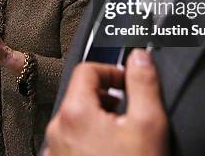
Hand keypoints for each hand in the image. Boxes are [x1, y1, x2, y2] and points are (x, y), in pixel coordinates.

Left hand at [44, 49, 168, 155]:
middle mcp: (57, 130)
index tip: (129, 82)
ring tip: (124, 139)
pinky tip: (112, 155)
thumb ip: (143, 84)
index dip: (112, 71)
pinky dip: (91, 143)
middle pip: (82, 96)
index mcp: (75, 112)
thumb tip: (139, 57)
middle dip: (108, 98)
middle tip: (131, 113)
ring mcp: (55, 152)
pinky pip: (73, 144)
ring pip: (78, 122)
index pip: (87, 69)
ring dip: (100, 122)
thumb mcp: (148, 125)